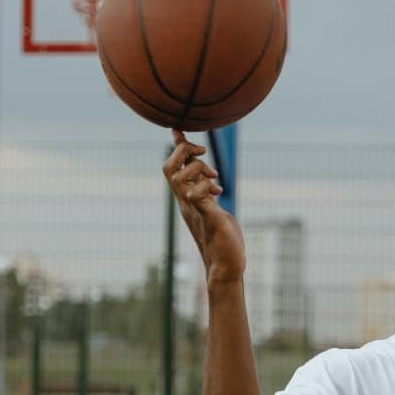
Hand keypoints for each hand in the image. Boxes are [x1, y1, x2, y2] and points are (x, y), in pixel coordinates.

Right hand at [163, 129, 245, 282]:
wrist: (226, 266)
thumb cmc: (223, 239)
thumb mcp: (214, 208)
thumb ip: (209, 193)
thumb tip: (210, 180)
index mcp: (187, 198)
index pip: (173, 168)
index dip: (176, 146)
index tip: (178, 129)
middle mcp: (186, 202)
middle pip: (168, 168)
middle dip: (182, 151)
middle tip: (203, 152)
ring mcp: (194, 210)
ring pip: (178, 179)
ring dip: (196, 169)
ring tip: (215, 178)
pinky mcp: (207, 218)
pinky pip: (196, 196)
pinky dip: (205, 187)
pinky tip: (218, 192)